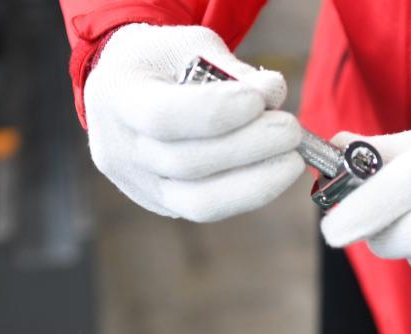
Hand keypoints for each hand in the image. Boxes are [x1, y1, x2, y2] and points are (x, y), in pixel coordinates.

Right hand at [84, 24, 304, 221]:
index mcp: (117, 96)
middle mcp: (120, 149)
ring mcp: (139, 185)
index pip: (162, 117)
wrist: (128, 88)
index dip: (217, 113)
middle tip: (292, 130)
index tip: (260, 101)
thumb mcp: (193, 45)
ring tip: (293, 157)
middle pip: (186, 164)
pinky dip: (249, 192)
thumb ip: (232, 69)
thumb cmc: (165, 62)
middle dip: (249, 148)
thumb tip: (273, 95)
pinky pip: (210, 210)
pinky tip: (274, 172)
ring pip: (199, 202)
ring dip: (257, 181)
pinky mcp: (163, 205)